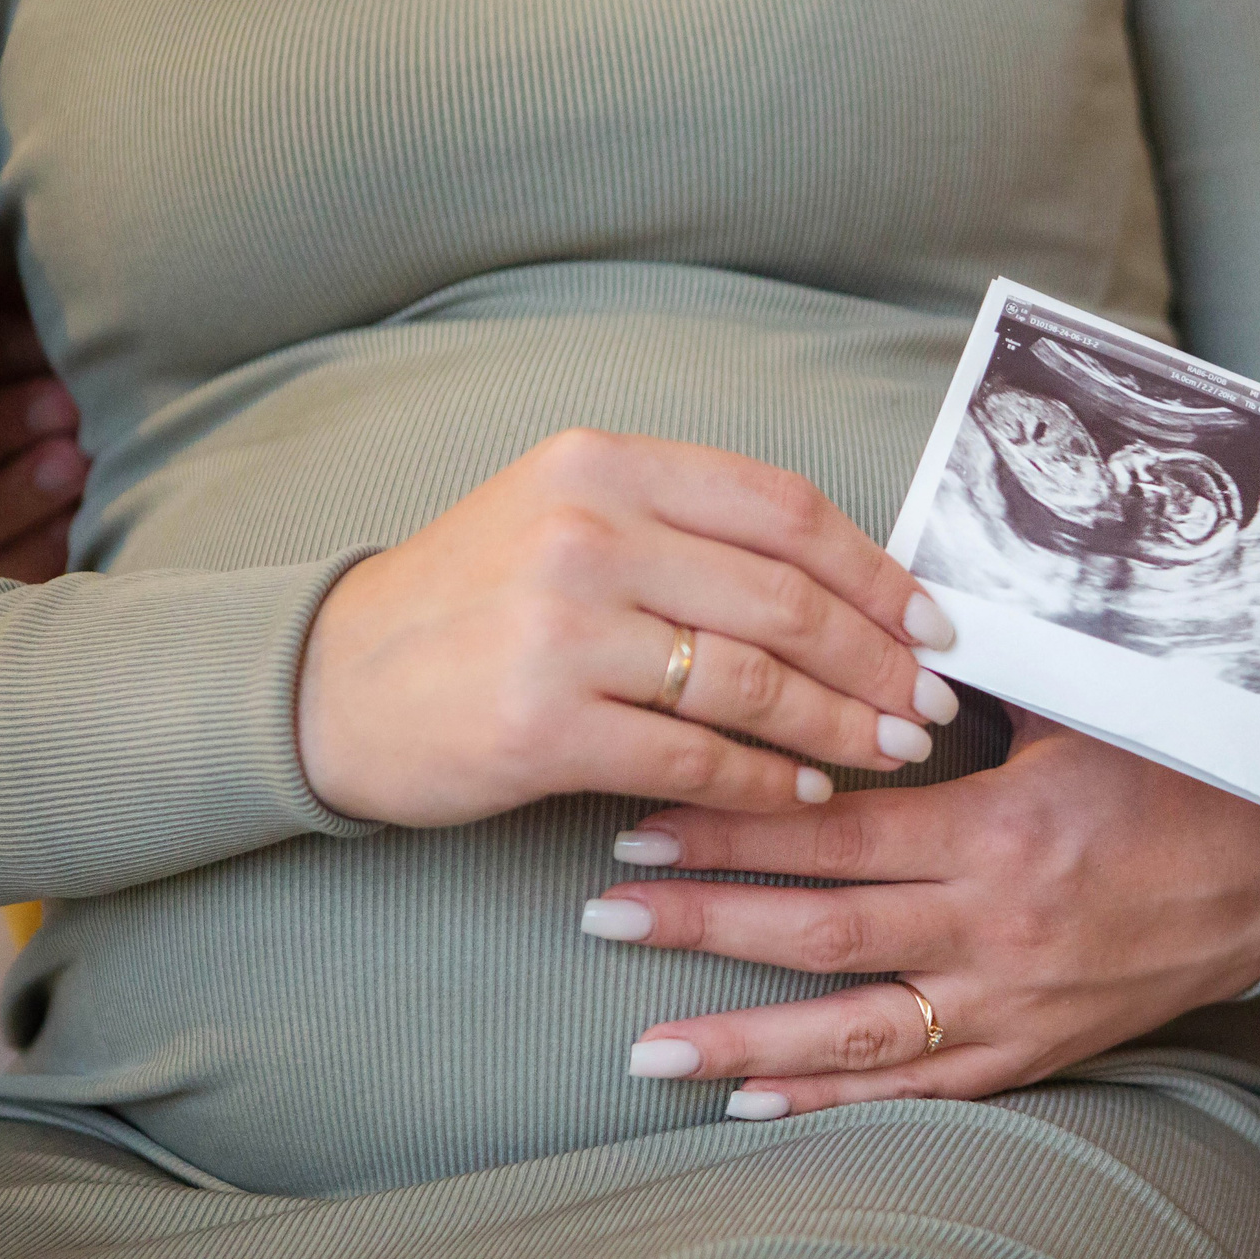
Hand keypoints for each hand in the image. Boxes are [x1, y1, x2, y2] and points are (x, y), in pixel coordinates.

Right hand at [0, 236, 85, 581]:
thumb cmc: (97, 357)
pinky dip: (40, 549)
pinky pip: (3, 574)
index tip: (42, 338)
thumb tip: (15, 230)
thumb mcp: (57, 313)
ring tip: (80, 461)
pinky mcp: (7, 567)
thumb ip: (24, 284)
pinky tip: (82, 523)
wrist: (161, 427)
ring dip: (15, 491)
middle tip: (65, 403)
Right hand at [296, 427, 962, 826]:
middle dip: (878, 660)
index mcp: (606, 465)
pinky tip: (805, 793)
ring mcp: (561, 627)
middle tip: (931, 705)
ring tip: (888, 751)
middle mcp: (587, 531)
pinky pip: (695, 759)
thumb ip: (690, 534)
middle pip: (786, 599)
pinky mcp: (539, 724)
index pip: (784, 510)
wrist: (326, 685)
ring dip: (839, 727)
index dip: (877, 571)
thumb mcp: (570, 520)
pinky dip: (767, 782)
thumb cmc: (473, 605)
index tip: (933, 624)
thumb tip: (850, 587)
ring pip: (754, 682)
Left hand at [580, 709, 1259, 1117]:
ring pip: (852, 1031)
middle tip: (603, 918)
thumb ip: (978, 684)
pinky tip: (746, 1103)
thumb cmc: (1170, 784)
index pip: (839, 829)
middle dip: (704, 924)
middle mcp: (991, 926)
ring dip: (740, 1037)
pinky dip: (827, 1099)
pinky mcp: (1025, 1054)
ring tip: (642, 1047)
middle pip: (822, 931)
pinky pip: (912, 1086)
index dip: (736, 824)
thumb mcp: (1081, 715)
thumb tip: (870, 624)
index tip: (645, 819)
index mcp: (999, 828)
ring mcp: (1005, 1002)